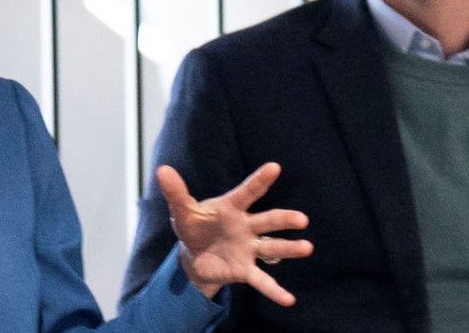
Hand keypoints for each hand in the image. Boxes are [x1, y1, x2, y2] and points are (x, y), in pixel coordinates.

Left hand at [158, 162, 312, 306]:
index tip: (274, 167)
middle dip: (284, 220)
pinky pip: (262, 281)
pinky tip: (289, 300)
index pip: (247, 192)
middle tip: (302, 219)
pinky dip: (274, 290)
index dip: (260, 180)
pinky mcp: (245, 270)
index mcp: (231, 207)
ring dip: (289, 248)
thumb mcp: (183, 210)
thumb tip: (162, 170)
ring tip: (306, 247)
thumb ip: (176, 192)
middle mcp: (246, 226)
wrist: (193, 255)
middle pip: (267, 220)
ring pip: (271, 248)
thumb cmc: (194, 225)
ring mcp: (248, 248)